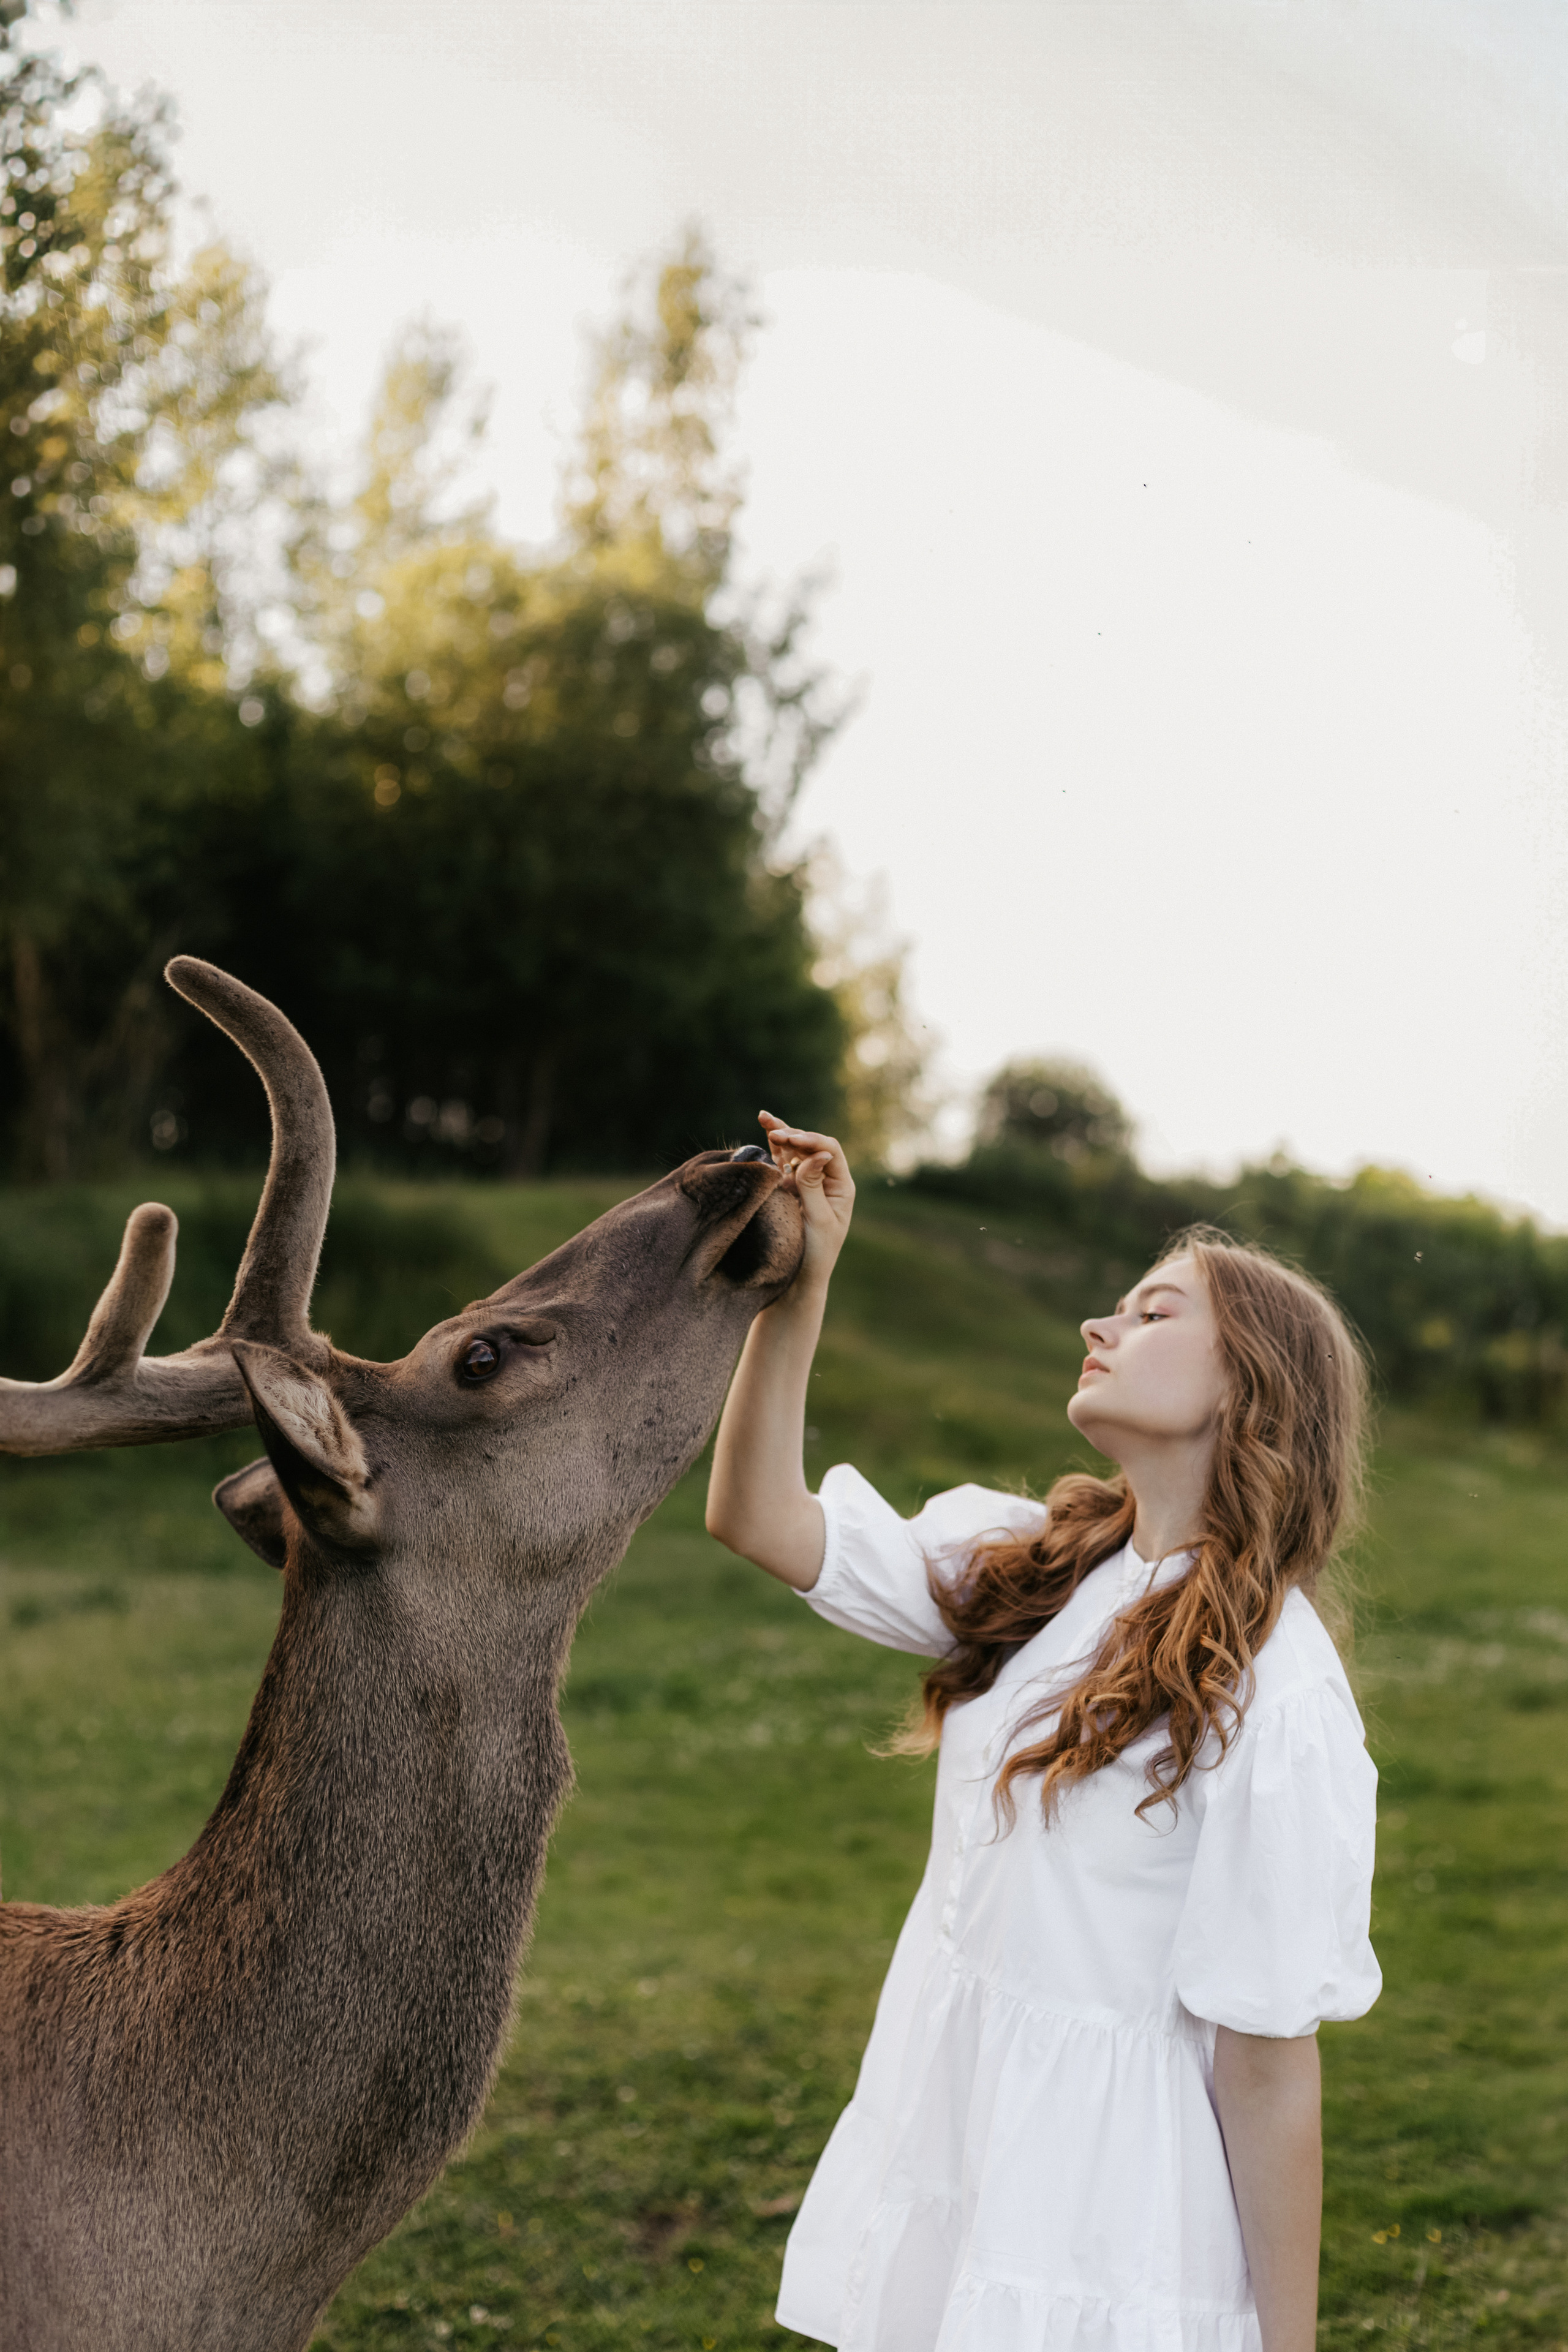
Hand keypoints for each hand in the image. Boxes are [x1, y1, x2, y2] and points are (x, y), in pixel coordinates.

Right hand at [757, 1111, 854, 1292]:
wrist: (798, 1280)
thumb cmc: (815, 1254)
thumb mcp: (818, 1220)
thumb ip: (813, 1186)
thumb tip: (817, 1153)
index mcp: (842, 1187)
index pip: (830, 1151)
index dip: (811, 1141)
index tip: (791, 1139)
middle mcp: (826, 1181)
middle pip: (811, 1146)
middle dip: (792, 1135)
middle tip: (772, 1130)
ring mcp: (806, 1184)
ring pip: (795, 1152)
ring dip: (781, 1134)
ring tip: (765, 1117)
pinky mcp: (789, 1191)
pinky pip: (782, 1164)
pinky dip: (773, 1148)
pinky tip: (766, 1131)